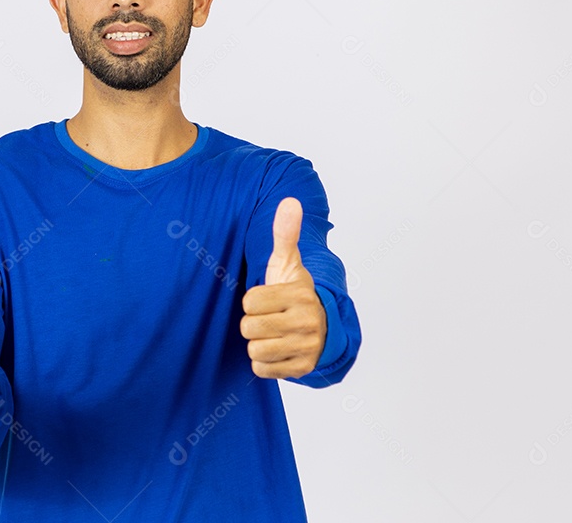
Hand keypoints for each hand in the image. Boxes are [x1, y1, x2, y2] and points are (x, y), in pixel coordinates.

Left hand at [240, 197, 326, 378]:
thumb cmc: (294, 293)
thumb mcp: (288, 263)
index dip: (252, 301)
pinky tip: (277, 350)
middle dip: (253, 323)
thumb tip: (290, 201)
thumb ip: (285, 234)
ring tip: (273, 333)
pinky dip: (264, 363)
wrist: (322, 327)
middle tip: (269, 318)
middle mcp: (306, 322)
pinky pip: (262, 370)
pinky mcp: (302, 369)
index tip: (268, 299)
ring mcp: (306, 347)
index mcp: (299, 295)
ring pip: (255, 350)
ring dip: (258, 343)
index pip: (250, 302)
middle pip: (249, 327)